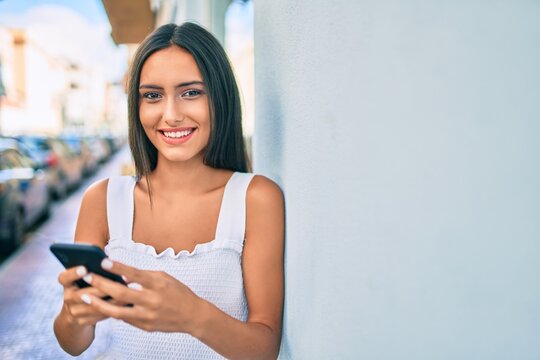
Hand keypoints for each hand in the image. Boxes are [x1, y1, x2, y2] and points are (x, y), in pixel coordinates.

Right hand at [57, 266, 125, 325]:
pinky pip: (100, 315)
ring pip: (94, 306)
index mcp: (66, 283)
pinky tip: (126, 304)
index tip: (84, 268)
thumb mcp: (84, 278)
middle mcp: (67, 298)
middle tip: (116, 282)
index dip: (73, 273)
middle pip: (83, 293)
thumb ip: (92, 269)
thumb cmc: (86, 287)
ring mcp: (74, 312)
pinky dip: (114, 309)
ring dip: (112, 299)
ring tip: (127, 292)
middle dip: (102, 288)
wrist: (75, 314)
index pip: (64, 277)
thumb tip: (108, 261)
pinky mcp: (82, 322)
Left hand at [80, 259, 202, 332]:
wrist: (192, 316)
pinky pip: (124, 319)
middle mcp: (152, 300)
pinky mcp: (145, 326)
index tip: (103, 261)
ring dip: (98, 303)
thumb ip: (144, 276)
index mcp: (158, 285)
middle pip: (121, 293)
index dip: (118, 268)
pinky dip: (112, 311)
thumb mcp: (164, 278)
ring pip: (117, 311)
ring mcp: (147, 316)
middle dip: (101, 284)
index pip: (135, 274)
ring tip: (85, 296)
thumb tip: (123, 275)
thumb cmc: (178, 293)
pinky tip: (100, 306)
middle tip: (88, 277)